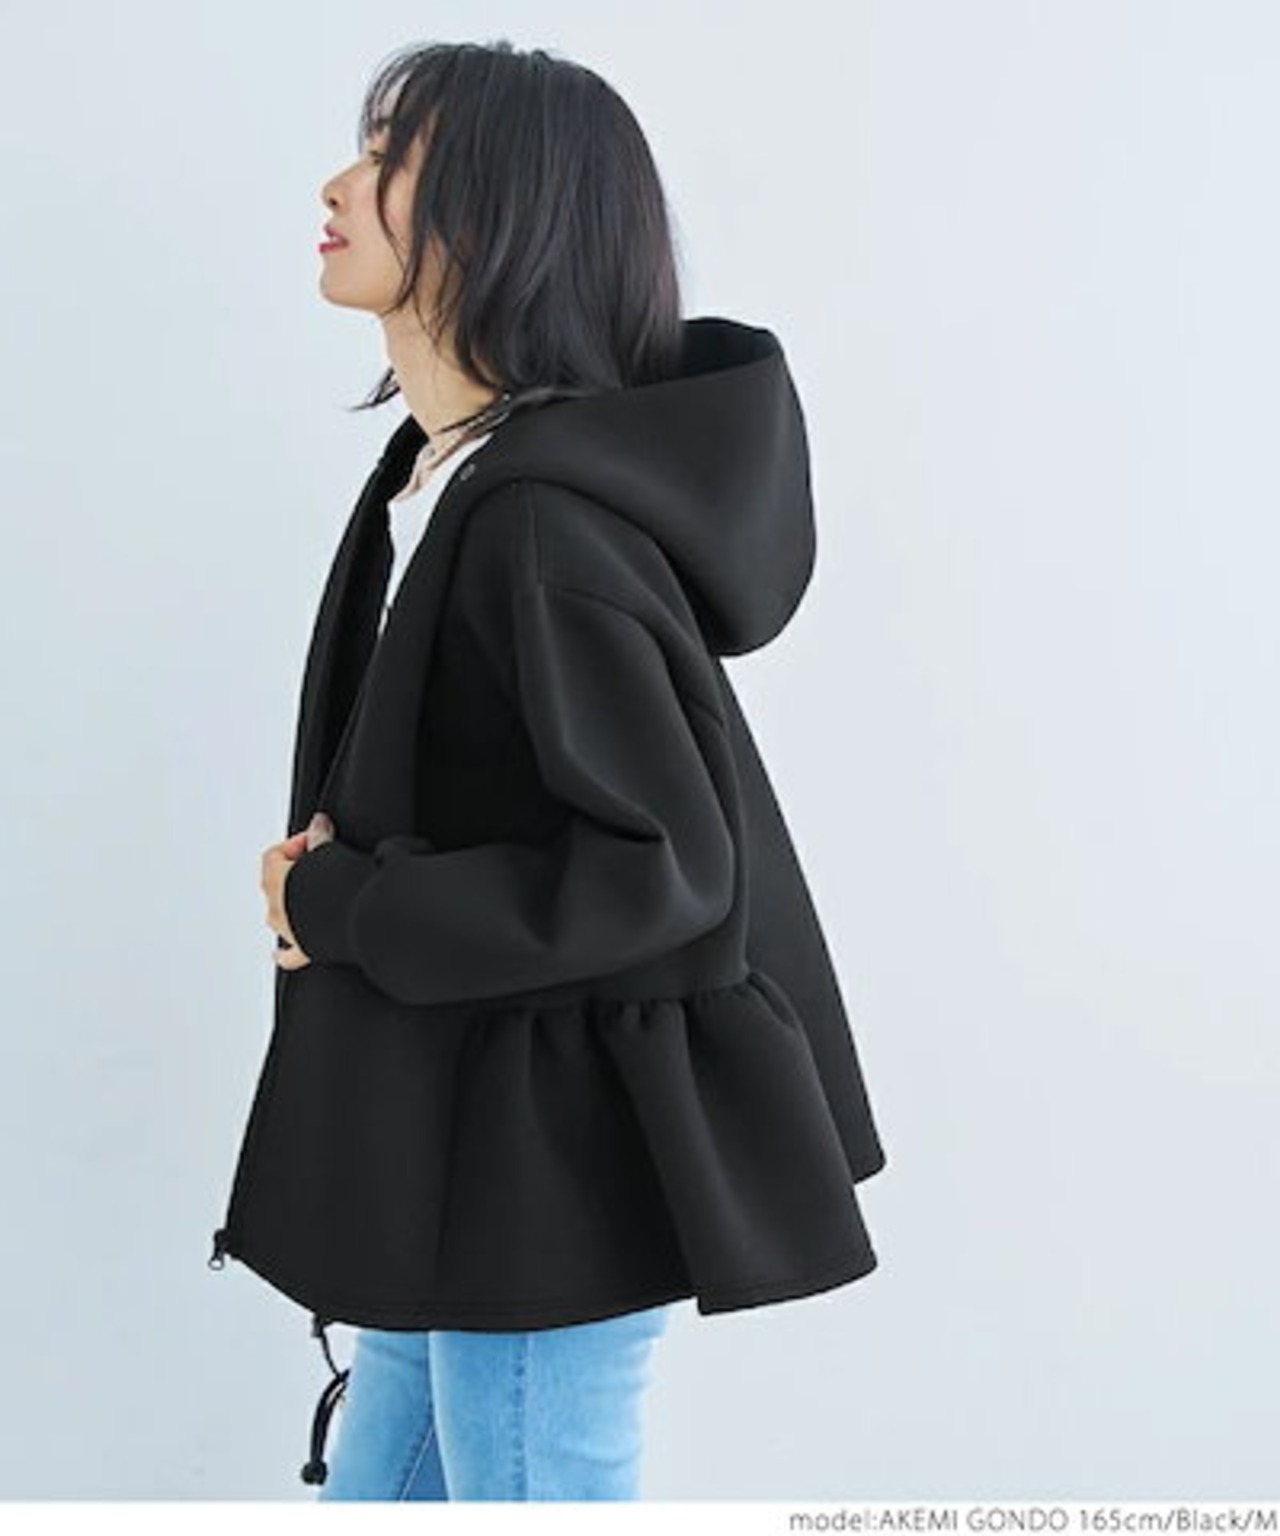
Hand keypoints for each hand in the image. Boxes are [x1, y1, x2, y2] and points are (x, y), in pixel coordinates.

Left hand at [262, 812, 334, 969]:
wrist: (356, 922)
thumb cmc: (337, 890)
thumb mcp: (327, 852)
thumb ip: (319, 836)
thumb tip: (318, 823)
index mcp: (276, 881)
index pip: (273, 855)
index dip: (294, 844)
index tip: (316, 838)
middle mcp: (276, 907)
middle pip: (274, 883)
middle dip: (294, 872)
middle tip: (319, 862)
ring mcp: (288, 930)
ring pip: (279, 914)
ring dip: (290, 904)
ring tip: (312, 895)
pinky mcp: (305, 948)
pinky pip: (289, 952)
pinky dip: (285, 951)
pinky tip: (280, 953)